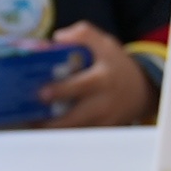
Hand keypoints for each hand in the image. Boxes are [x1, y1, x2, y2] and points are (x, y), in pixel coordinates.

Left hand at [39, 23, 157, 128]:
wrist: (141, 90)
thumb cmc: (116, 65)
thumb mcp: (105, 43)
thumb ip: (83, 34)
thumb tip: (57, 38)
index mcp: (102, 79)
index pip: (80, 86)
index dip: (60, 91)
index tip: (41, 92)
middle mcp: (103, 103)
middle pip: (74, 118)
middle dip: (50, 121)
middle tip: (30, 116)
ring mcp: (103, 121)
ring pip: (74, 131)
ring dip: (52, 130)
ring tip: (32, 123)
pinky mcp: (101, 132)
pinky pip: (79, 136)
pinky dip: (63, 134)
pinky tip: (46, 128)